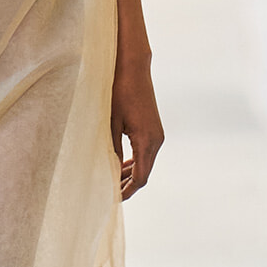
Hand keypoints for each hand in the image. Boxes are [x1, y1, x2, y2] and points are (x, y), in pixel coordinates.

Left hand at [111, 55, 163, 199]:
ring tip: (112, 182)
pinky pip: (146, 152)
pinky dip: (134, 162)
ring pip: (146, 163)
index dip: (127, 191)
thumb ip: (111, 148)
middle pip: (144, 173)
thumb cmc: (119, 91)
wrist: (133, 68)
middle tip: (109, 194)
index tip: (113, 199)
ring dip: (131, 174)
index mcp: (147, 141)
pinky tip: (120, 165)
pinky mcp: (154, 128)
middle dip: (128, 185)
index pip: (140, 177)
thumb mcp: (110, 122)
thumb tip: (108, 171)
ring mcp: (157, 134)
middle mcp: (156, 140)